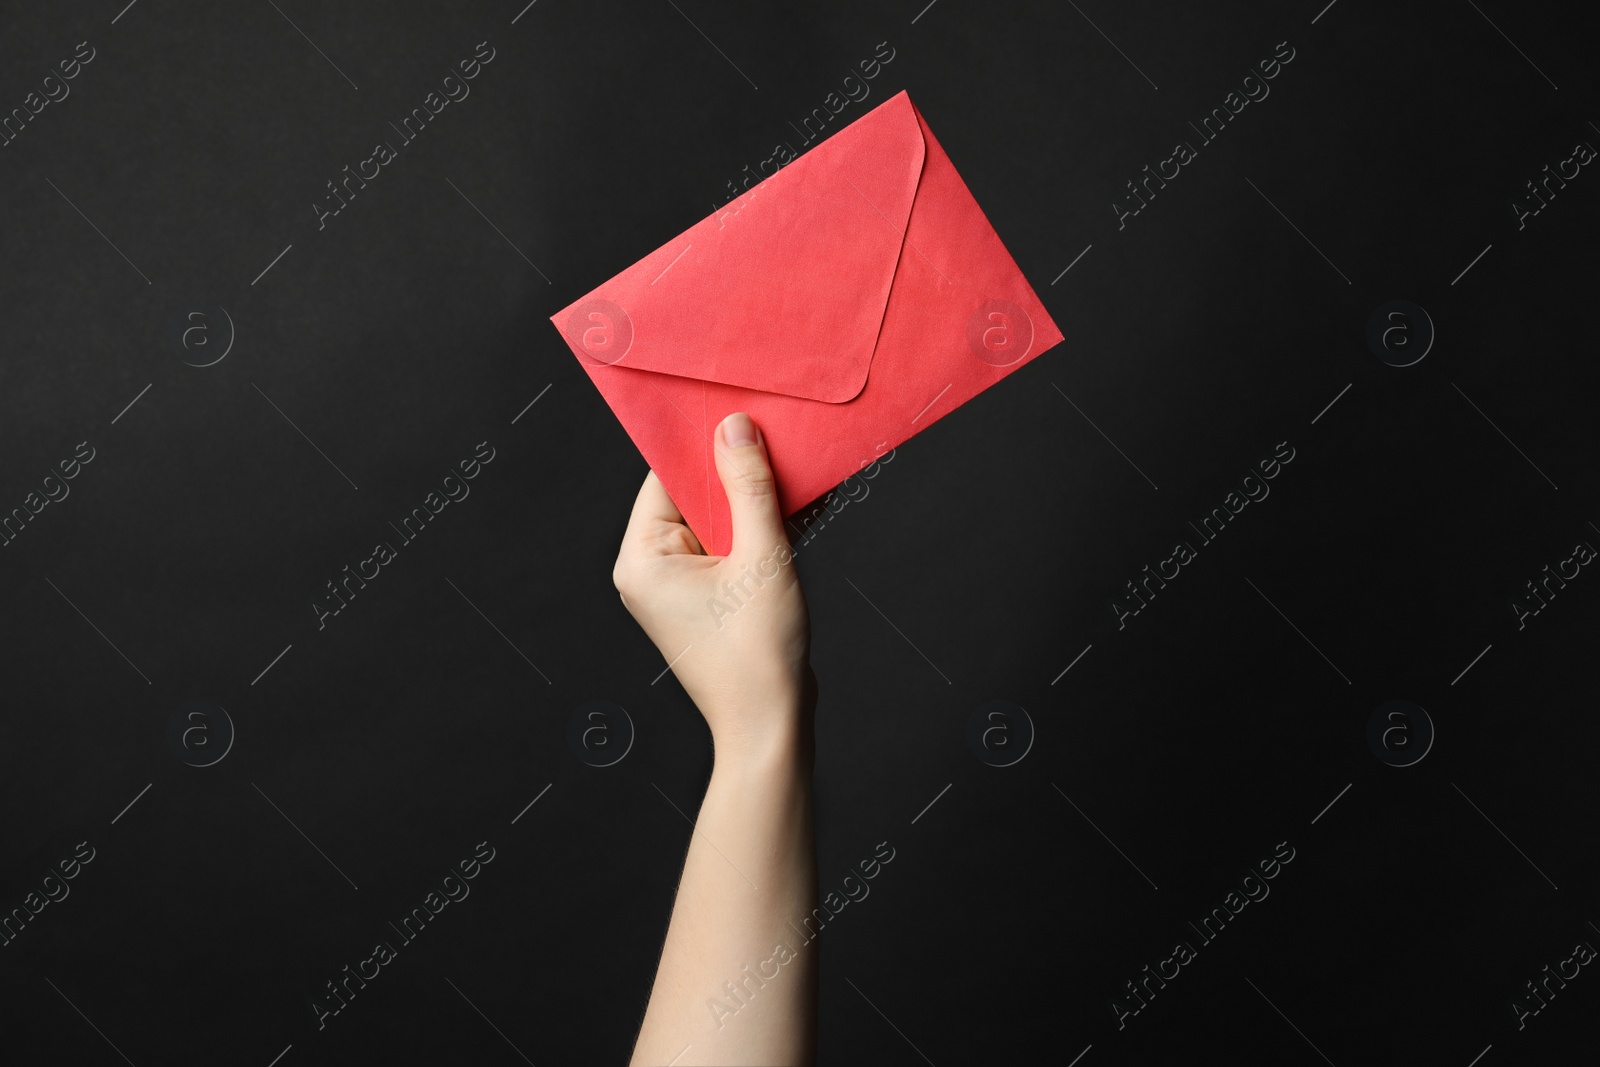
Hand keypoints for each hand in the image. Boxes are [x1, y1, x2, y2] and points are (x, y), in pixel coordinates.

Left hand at [613, 412, 812, 754]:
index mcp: (642, 558)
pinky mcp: (708, 596)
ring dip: (755, 498)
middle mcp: (651, 569)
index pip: (666, 476)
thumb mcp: (760, 558)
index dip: (703, 443)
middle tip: (776, 432)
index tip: (737, 409)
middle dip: (736, 469)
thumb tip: (735, 428)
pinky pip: (731, 544)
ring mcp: (679, 585)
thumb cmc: (757, 655)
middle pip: (692, 494)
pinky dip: (760, 527)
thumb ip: (749, 488)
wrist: (771, 726)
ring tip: (794, 469)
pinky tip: (798, 506)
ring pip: (718, 518)